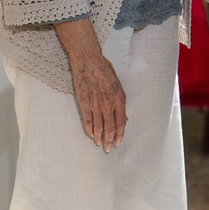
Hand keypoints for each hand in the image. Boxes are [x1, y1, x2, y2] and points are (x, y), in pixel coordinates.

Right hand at [53, 19, 125, 151]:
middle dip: (110, 140)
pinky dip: (90, 130)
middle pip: (110, 128)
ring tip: (100, 144)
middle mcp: (108, 104)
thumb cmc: (104, 70)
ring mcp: (96, 105)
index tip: (118, 141)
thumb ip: (121, 103)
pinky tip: (91, 135)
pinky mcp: (84, 103)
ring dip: (100, 138)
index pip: (121, 122)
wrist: (88, 61)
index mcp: (119, 99)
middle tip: (109, 148)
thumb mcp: (118, 85)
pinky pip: (88, 120)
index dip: (120, 134)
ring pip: (99, 126)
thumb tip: (124, 117)